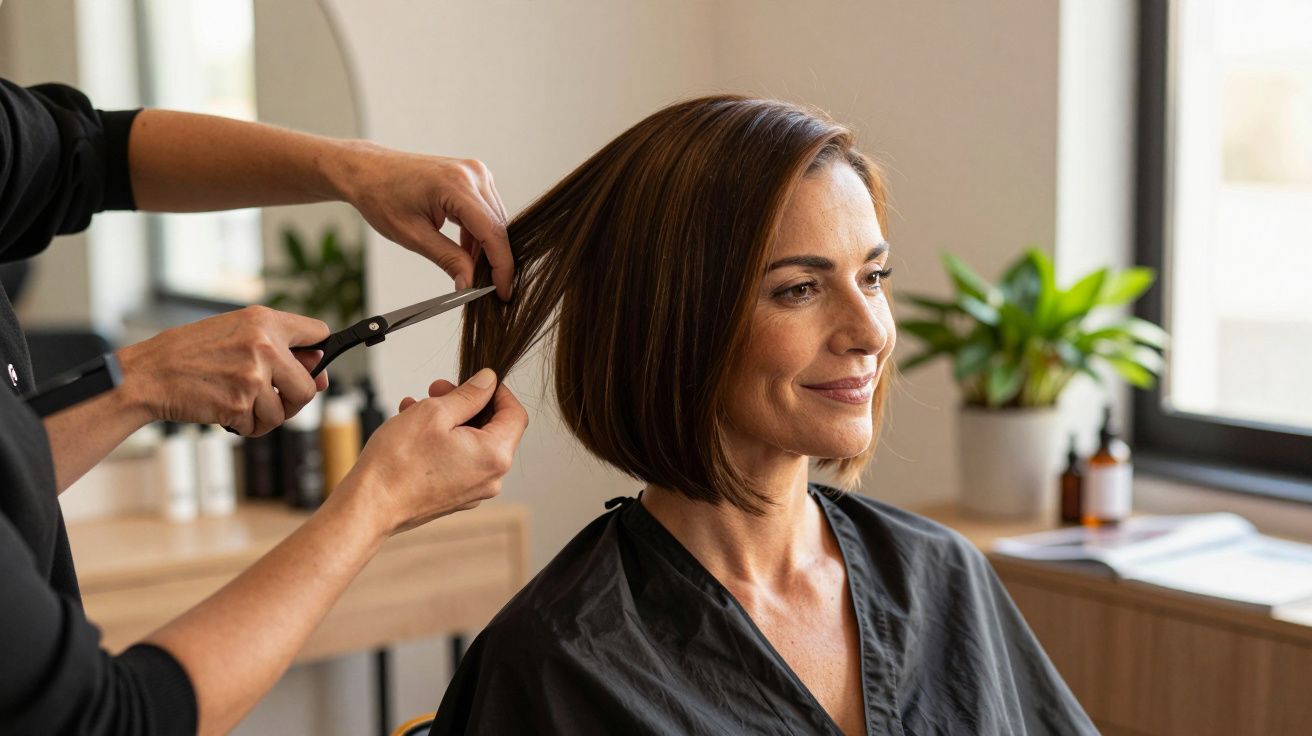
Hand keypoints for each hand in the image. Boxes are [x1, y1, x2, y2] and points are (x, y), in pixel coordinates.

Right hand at [116, 306, 329, 435]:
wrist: (148, 375)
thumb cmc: (191, 354)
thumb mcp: (235, 332)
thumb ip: (278, 347)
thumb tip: (321, 371)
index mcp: (264, 320)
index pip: (319, 331)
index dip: (321, 353)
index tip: (315, 366)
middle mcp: (263, 345)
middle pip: (309, 387)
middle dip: (293, 400)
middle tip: (272, 400)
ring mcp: (253, 376)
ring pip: (283, 413)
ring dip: (264, 417)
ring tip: (238, 402)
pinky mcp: (239, 404)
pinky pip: (259, 426)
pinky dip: (244, 425)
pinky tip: (223, 409)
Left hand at [334, 143, 512, 298]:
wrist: (367, 170)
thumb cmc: (381, 197)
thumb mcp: (413, 236)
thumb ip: (448, 259)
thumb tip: (470, 285)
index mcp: (457, 185)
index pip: (493, 232)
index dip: (502, 266)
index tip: (503, 293)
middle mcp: (473, 174)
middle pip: (498, 227)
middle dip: (494, 260)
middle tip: (483, 289)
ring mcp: (475, 173)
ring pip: (495, 221)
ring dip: (486, 248)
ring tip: (469, 270)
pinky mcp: (472, 177)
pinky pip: (485, 212)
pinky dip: (478, 234)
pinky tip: (465, 252)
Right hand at [342, 368, 528, 535]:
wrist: (368, 506)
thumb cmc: (398, 462)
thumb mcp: (434, 413)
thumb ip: (469, 394)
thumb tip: (488, 381)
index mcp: (494, 456)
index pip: (515, 415)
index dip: (498, 391)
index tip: (479, 380)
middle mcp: (490, 478)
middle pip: (492, 429)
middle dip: (466, 403)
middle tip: (437, 389)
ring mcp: (473, 490)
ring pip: (470, 443)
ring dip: (448, 420)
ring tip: (416, 406)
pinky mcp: (454, 497)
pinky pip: (457, 460)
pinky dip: (441, 441)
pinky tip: (413, 428)